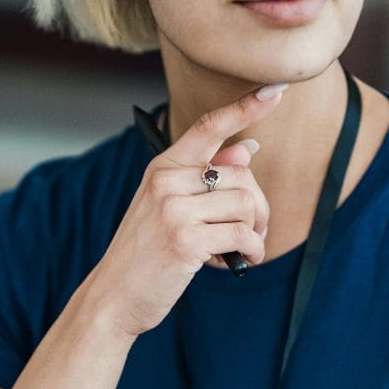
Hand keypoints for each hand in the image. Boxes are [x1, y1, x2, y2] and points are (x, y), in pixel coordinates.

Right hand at [86, 85, 286, 339]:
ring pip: (245, 203)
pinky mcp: (186, 241)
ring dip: (256, 230)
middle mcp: (166, 183)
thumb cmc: (144, 256)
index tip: (274, 91)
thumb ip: (204, 180)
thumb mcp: (167, 211)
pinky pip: (242, 234)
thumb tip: (247, 150)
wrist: (114, 297)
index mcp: (162, 169)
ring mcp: (174, 211)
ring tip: (243, 249)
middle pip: (242, 176)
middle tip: (252, 232)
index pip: (207, 127)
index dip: (243, 108)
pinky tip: (243, 261)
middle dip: (258, 207)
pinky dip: (252, 250)